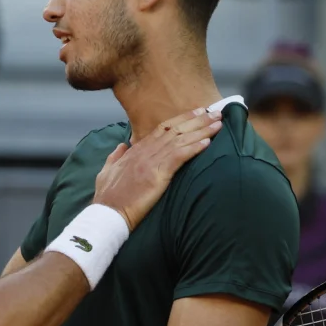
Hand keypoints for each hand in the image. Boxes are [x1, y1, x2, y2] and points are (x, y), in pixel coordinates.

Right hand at [93, 108, 221, 229]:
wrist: (107, 213)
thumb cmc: (107, 198)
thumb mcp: (107, 171)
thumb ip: (116, 157)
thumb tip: (122, 146)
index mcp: (135, 151)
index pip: (162, 129)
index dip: (181, 120)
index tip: (197, 113)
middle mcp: (144, 152)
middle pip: (175, 130)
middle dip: (197, 120)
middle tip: (215, 112)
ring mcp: (150, 162)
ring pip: (180, 141)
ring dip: (201, 131)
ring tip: (218, 124)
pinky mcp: (156, 175)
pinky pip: (179, 157)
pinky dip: (193, 149)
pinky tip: (207, 143)